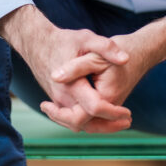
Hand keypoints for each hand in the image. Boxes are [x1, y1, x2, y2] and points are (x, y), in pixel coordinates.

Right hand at [0, 5, 131, 133]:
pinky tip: (105, 118)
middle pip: (85, 124)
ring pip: (77, 125)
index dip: (113, 113)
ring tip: (120, 122)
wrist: (37, 43)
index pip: (94, 108)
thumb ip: (106, 47)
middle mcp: (62, 97)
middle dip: (107, 126)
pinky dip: (88, 122)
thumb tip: (125, 59)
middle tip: (127, 121)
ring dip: (99, 127)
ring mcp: (57, 101)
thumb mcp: (86, 39)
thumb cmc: (63, 41)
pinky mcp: (57, 102)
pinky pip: (72, 119)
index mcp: (71, 85)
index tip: (128, 112)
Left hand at [50, 15, 165, 117]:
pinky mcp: (112, 104)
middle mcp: (112, 106)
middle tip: (46, 107)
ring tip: (51, 108)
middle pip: (85, 125)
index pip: (81, 118)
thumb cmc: (119, 49)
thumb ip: (75, 67)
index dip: (60, 114)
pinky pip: (94, 117)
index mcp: (107, 96)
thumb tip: (55, 77)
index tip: (45, 104)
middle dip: (63, 119)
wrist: (141, 51)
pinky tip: (65, 104)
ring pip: (90, 124)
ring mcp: (113, 107)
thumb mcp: (94, 53)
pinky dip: (80, 114)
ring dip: (70, 118)